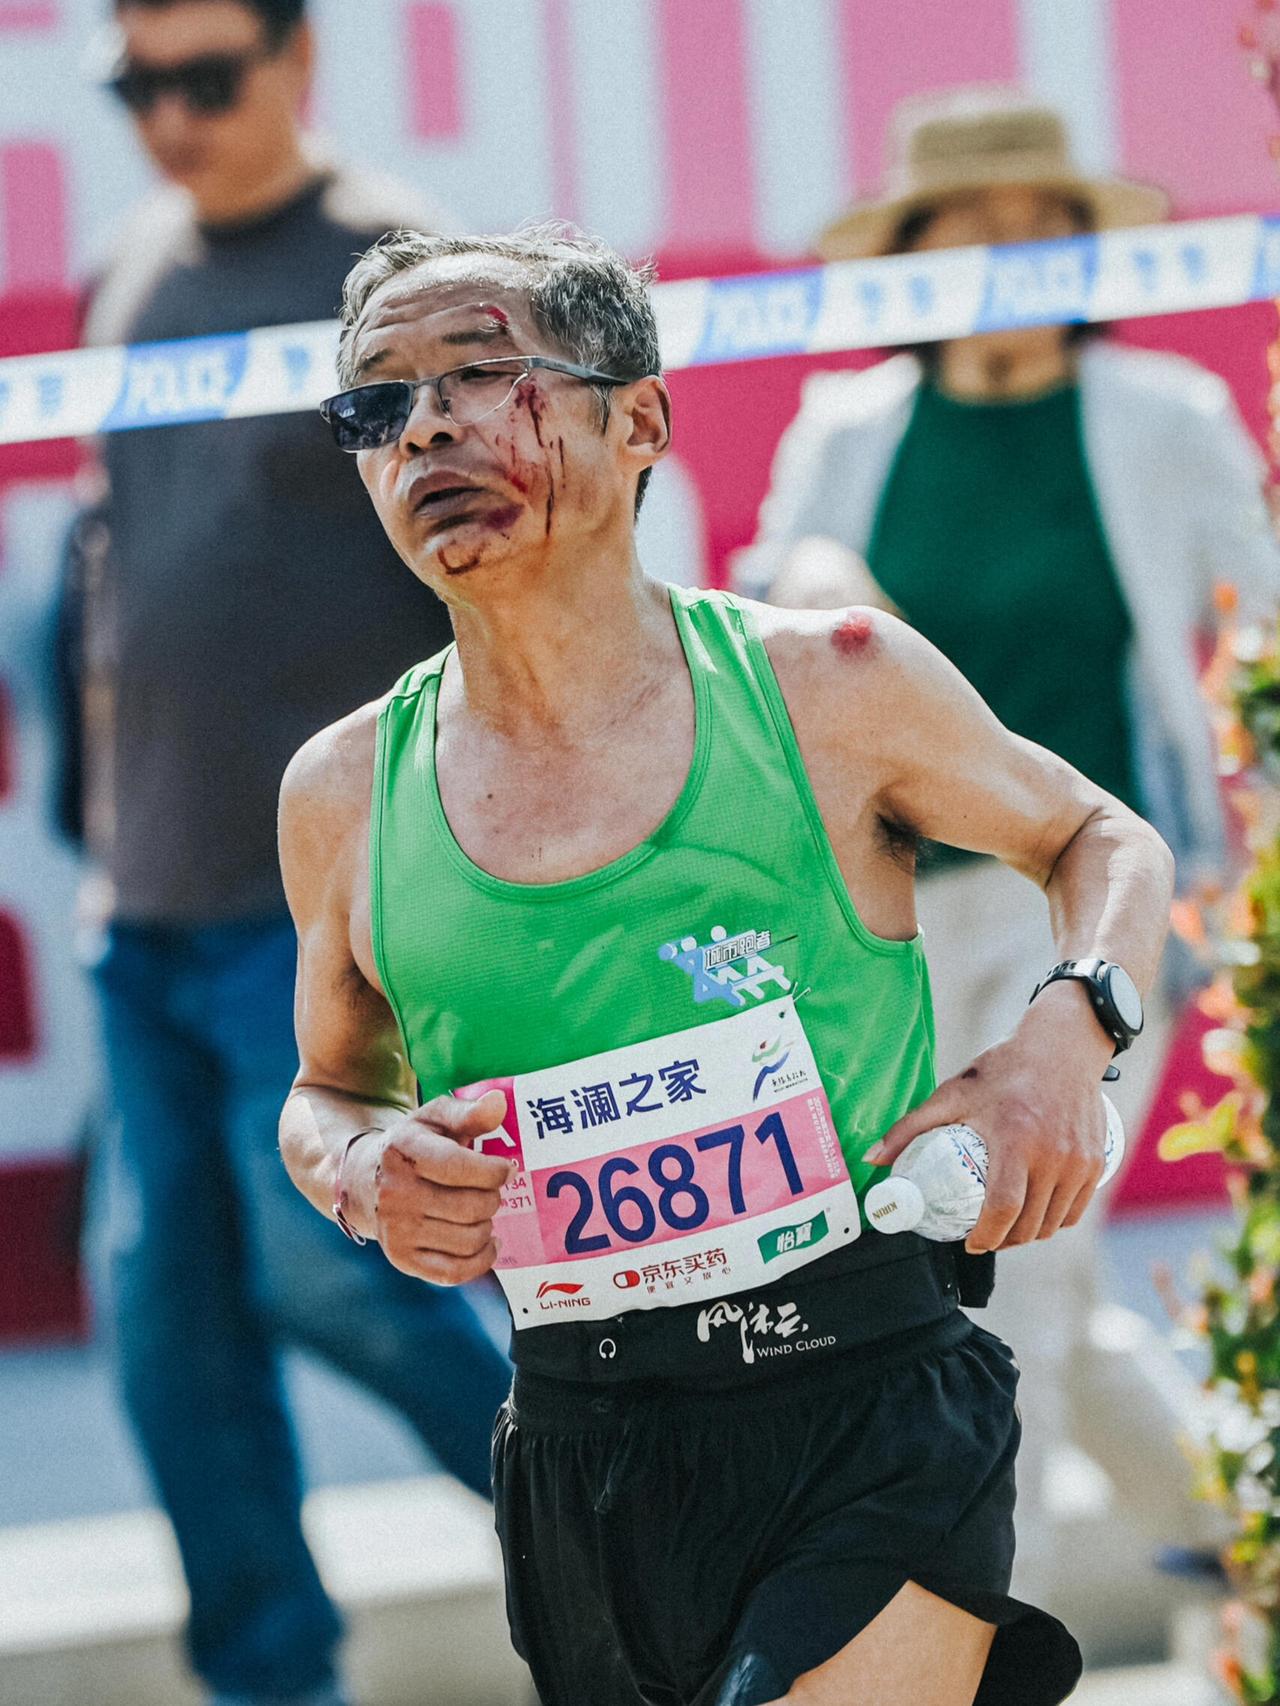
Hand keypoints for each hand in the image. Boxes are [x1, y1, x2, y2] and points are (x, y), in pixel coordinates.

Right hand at [344, 1090, 512, 1282]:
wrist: (366, 1181)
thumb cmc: (414, 1145)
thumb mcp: (435, 1119)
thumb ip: (469, 1112)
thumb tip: (499, 1103)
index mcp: (404, 1152)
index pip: (458, 1167)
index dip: (494, 1170)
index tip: (506, 1169)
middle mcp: (395, 1194)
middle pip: (471, 1207)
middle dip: (492, 1198)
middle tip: (490, 1190)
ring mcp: (397, 1230)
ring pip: (469, 1240)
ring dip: (487, 1226)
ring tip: (481, 1211)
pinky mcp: (402, 1259)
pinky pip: (455, 1272)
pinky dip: (481, 1260)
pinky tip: (486, 1242)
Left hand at [866, 992, 1110, 1252]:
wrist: (1062, 1047)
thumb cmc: (1003, 1069)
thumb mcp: (953, 1093)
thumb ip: (911, 1127)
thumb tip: (872, 1161)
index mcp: (1016, 1140)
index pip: (1003, 1208)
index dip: (986, 1236)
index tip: (969, 1243)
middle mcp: (1052, 1155)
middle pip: (1028, 1224)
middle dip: (1003, 1241)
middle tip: (982, 1237)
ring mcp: (1079, 1162)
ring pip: (1053, 1222)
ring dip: (1028, 1236)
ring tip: (1006, 1230)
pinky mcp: (1095, 1162)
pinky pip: (1075, 1210)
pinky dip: (1055, 1222)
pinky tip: (1035, 1218)